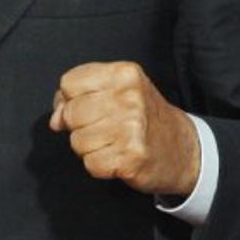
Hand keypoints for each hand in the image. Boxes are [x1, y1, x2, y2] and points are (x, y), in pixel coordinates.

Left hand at [49, 61, 200, 196]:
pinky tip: (117, 158)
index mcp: (123, 74)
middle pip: (71, 113)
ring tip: (112, 142)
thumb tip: (55, 119)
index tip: (87, 106)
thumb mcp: (117, 91)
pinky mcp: (131, 158)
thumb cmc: (144, 117)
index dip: (71, 99)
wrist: (184, 150)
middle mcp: (129, 97)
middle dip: (78, 125)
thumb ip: (80, 96)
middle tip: (103, 127)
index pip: (69, 83)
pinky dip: (99, 166)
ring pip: (77, 141)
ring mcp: (132, 128)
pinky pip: (90, 164)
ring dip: (88, 148)